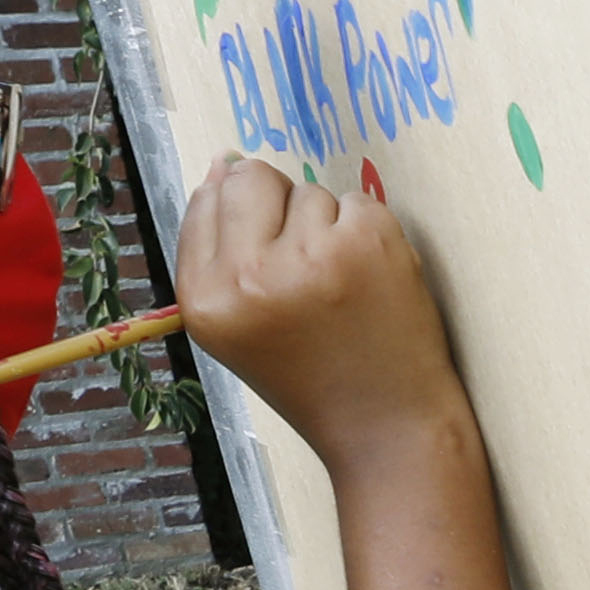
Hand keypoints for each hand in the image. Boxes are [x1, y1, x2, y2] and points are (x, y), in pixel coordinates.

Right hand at [171, 154, 474, 480]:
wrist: (385, 428)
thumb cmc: (311, 376)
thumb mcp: (236, 328)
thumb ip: (218, 250)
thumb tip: (223, 161)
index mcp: (205, 299)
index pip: (206, 200)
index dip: (243, 218)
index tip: (269, 253)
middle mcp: (250, 276)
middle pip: (252, 178)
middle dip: (280, 207)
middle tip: (307, 269)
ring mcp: (312, 255)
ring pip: (310, 191)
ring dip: (328, 227)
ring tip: (340, 289)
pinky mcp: (367, 242)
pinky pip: (357, 202)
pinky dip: (368, 234)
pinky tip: (371, 282)